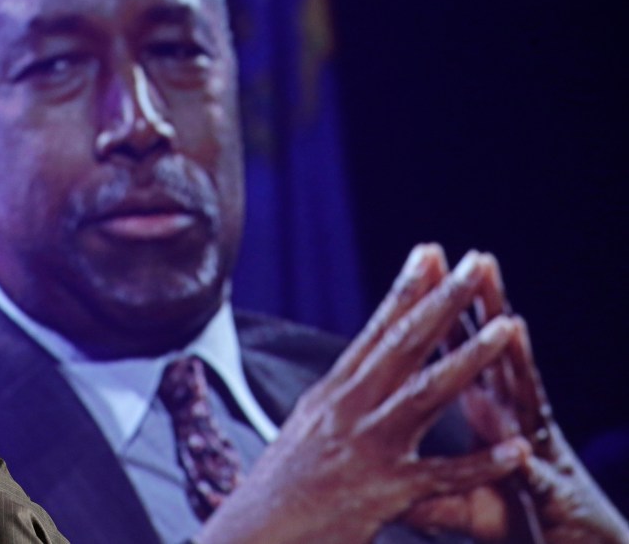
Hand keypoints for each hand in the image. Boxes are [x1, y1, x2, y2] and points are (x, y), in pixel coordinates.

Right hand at [197, 245, 530, 543]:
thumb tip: (361, 370)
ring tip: (507, 328)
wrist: (253, 534)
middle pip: (402, 345)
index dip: (406, 290)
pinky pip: (440, 477)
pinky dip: (479, 464)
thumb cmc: (279, 489)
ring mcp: (365, 448)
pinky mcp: (381, 492)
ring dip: (469, 359)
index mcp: (332, 394)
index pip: (375, 332)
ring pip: (425, 394)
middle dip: (443, 302)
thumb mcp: (306, 430)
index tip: (430, 252)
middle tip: (476, 263)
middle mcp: (347, 410)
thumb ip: (339, 400)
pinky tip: (514, 449)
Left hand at [397, 255, 628, 543]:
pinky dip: (528, 463)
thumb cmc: (515, 510)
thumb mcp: (456, 481)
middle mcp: (514, 418)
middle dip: (484, 311)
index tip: (427, 263)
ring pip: (526, 400)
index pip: (460, 348)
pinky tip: (522, 449)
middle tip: (476, 262)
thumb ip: (421, 462)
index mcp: (490, 408)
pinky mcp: (551, 494)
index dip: (443, 309)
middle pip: (497, 355)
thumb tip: (379, 443)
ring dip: (518, 366)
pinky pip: (538, 478)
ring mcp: (536, 450)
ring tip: (509, 325)